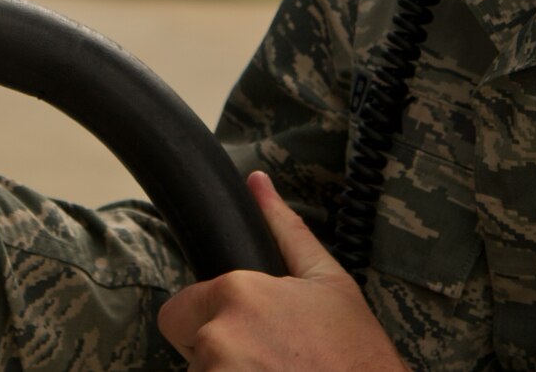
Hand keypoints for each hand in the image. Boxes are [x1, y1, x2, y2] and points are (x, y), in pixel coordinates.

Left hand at [157, 172, 406, 371]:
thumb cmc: (357, 354)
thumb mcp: (328, 282)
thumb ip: (284, 229)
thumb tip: (257, 182)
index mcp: (238, 293)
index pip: (179, 310)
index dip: (211, 322)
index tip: (249, 336)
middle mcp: (218, 336)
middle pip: (190, 346)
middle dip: (219, 353)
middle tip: (268, 360)